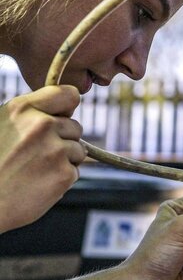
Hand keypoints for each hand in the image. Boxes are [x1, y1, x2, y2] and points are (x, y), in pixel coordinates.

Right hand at [0, 85, 85, 231]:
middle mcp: (41, 125)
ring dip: (65, 160)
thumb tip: (61, 114)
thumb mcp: (1, 127)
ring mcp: (55, 150)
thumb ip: (29, 116)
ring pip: (78, 150)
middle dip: (64, 140)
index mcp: (22, 109)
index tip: (62, 117)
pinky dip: (62, 179)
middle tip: (39, 156)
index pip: (68, 95)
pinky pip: (75, 172)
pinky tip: (40, 184)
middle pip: (76, 127)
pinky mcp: (64, 174)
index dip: (67, 108)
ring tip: (37, 170)